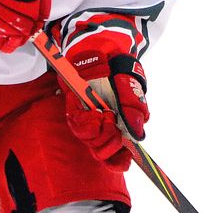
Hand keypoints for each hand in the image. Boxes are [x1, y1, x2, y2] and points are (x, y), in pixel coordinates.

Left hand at [64, 50, 147, 169]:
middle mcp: (102, 127)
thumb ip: (135, 111)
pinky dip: (89, 122)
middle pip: (102, 152)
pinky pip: (79, 126)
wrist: (103, 50)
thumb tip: (138, 136)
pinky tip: (95, 112)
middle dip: (110, 143)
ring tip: (107, 114)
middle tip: (115, 123)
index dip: (119, 161)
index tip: (125, 160)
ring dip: (101, 131)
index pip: (117, 156)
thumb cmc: (120, 71)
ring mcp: (88, 120)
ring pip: (91, 142)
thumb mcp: (133, 90)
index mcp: (118, 127)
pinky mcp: (76, 110)